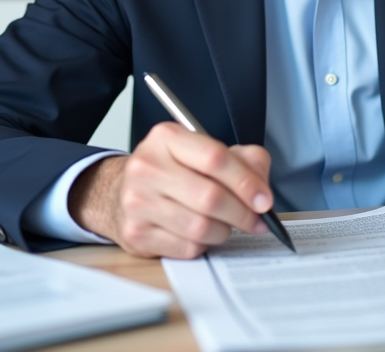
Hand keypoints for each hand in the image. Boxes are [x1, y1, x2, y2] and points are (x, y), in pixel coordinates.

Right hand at [68, 122, 273, 258]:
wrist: (120, 193)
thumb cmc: (171, 172)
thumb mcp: (203, 152)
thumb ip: (242, 160)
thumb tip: (261, 190)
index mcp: (166, 138)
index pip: (215, 158)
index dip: (246, 182)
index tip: (264, 200)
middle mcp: (147, 166)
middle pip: (210, 197)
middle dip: (242, 213)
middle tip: (257, 220)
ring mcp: (137, 201)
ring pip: (201, 227)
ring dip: (224, 231)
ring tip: (225, 224)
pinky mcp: (136, 233)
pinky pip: (187, 247)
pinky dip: (203, 245)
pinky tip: (201, 234)